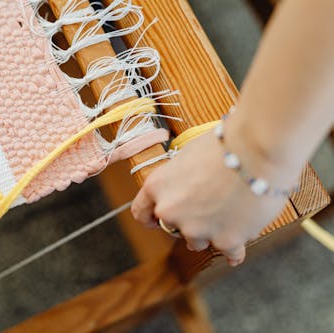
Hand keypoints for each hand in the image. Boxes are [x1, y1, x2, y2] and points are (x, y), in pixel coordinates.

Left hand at [131, 131, 288, 265]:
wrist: (257, 147)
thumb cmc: (224, 144)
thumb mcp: (188, 155)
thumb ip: (179, 179)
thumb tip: (186, 188)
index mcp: (157, 186)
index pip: (142, 213)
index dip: (150, 217)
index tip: (156, 220)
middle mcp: (171, 211)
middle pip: (173, 228)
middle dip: (188, 221)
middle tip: (209, 206)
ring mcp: (197, 229)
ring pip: (199, 241)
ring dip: (211, 232)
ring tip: (230, 211)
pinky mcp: (225, 240)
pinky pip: (228, 252)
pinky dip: (234, 248)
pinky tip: (239, 240)